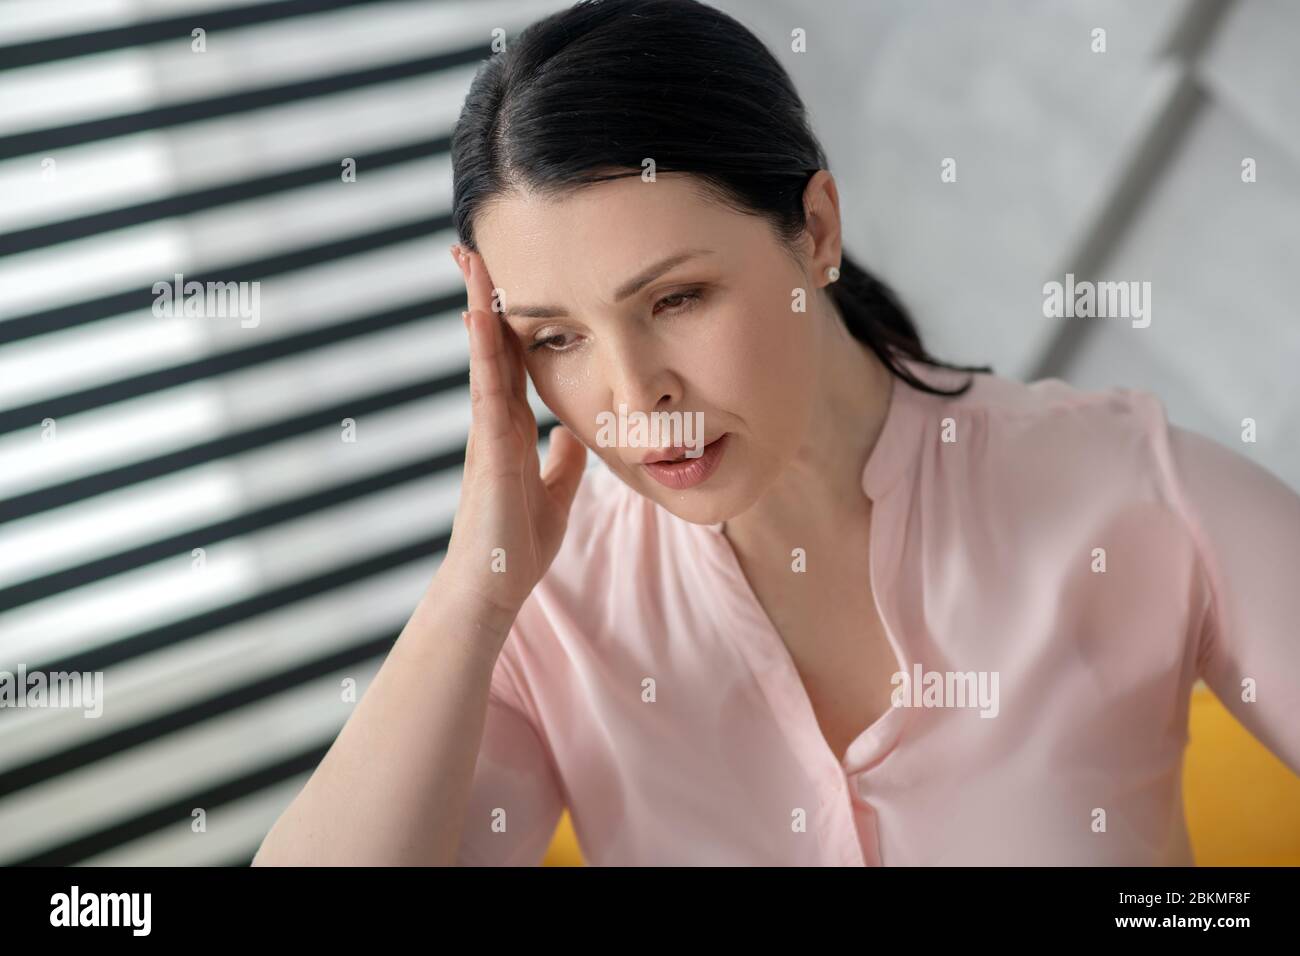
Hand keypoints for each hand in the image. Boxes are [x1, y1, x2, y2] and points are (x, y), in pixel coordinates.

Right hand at [437, 243, 587, 628]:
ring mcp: (488, 431)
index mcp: (513, 428)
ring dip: (479, 308)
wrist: (494, 585)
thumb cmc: (517, 545)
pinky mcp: (488, 448)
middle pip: (492, 346)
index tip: (508, 280)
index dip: (511, 321)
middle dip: (485, 298)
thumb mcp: (555, 494)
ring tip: (472, 260)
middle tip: (473, 248)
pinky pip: (485, 389)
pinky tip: (481, 317)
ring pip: (483, 356)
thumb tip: (572, 437)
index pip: (512, 360)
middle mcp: (496, 421)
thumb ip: (562, 463)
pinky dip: (482, 351)